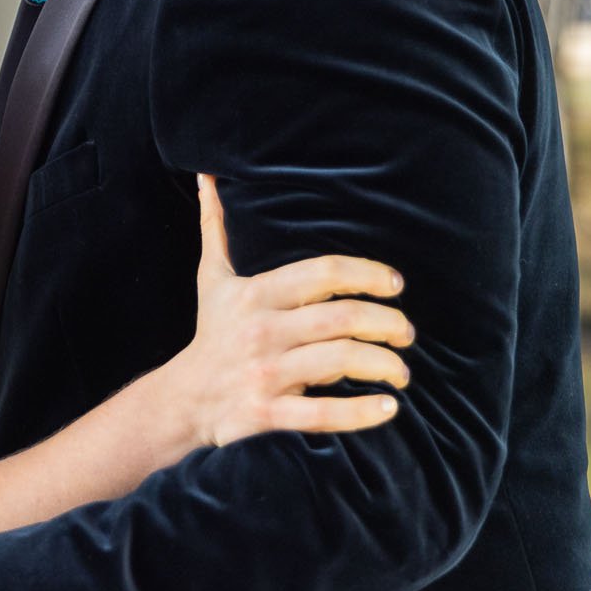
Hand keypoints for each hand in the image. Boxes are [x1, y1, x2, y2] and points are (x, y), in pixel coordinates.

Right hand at [158, 174, 413, 450]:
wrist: (183, 398)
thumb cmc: (212, 334)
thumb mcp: (211, 278)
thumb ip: (215, 226)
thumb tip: (209, 177)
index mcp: (255, 294)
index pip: (324, 272)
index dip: (367, 274)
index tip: (395, 284)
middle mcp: (262, 330)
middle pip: (342, 317)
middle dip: (387, 323)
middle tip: (407, 333)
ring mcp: (265, 372)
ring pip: (340, 361)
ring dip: (384, 365)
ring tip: (402, 371)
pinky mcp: (267, 412)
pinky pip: (321, 413)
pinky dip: (361, 413)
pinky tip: (389, 407)